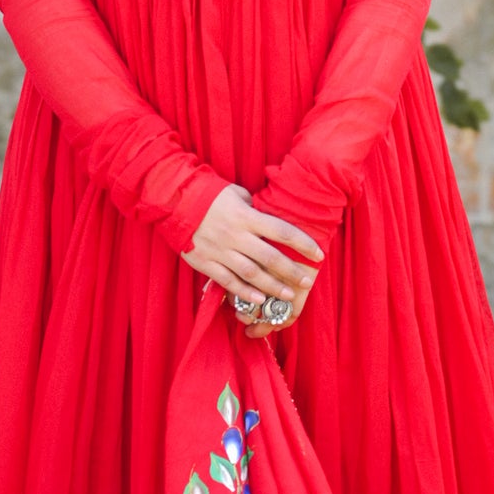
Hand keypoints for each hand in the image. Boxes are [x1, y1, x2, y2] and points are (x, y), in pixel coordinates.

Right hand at [183, 183, 322, 334]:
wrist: (175, 200)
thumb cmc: (210, 194)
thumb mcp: (237, 194)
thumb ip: (255, 208)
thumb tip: (270, 217)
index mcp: (246, 216)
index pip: (282, 231)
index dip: (303, 243)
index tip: (318, 254)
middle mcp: (235, 235)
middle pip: (270, 257)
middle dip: (291, 271)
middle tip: (308, 281)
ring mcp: (220, 250)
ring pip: (251, 273)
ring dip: (272, 286)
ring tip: (288, 295)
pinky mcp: (205, 262)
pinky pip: (227, 280)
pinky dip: (243, 292)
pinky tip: (258, 299)